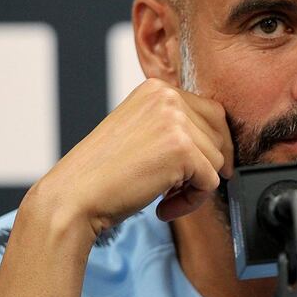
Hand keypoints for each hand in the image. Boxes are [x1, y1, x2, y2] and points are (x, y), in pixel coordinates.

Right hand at [29, 78, 233, 237]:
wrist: (73, 197)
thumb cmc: (103, 174)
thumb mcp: (140, 131)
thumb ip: (173, 126)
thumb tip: (222, 141)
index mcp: (156, 88)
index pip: (212, 112)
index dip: (212, 145)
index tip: (197, 170)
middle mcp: (167, 97)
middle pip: (220, 134)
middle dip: (206, 166)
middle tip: (175, 190)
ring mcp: (175, 121)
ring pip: (217, 160)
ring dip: (195, 188)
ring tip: (163, 199)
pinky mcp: (181, 149)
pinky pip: (211, 182)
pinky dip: (192, 202)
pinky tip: (162, 208)